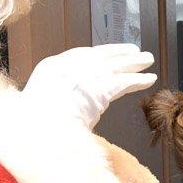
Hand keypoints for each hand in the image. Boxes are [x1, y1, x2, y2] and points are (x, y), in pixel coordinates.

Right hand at [22, 43, 155, 128]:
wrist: (36, 131)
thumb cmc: (33, 126)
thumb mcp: (39, 107)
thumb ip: (58, 100)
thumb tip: (73, 106)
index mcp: (50, 68)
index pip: (79, 56)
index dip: (98, 55)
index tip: (111, 54)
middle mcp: (68, 66)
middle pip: (100, 57)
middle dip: (118, 54)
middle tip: (134, 52)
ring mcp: (84, 75)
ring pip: (115, 66)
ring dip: (133, 63)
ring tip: (148, 60)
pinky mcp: (99, 87)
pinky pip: (123, 82)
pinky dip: (137, 80)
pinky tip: (149, 79)